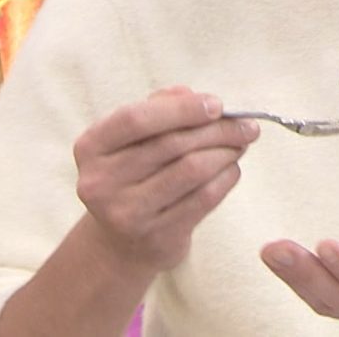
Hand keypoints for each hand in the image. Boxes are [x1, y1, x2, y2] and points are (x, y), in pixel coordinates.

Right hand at [72, 85, 258, 272]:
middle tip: (247, 126)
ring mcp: (127, 213)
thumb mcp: (134, 139)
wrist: (122, 243)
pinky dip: (226, 178)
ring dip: (226, 152)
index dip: (181, 109)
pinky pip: (204, 198)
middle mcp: (101, 182)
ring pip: (192, 170)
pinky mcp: (156, 236)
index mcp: (91, 147)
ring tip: (240, 145)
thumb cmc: (134, 175)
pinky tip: (231, 169)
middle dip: (218, 130)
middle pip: (171, 144)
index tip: (217, 104)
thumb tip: (193, 95)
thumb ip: (160, 108)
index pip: (136, 119)